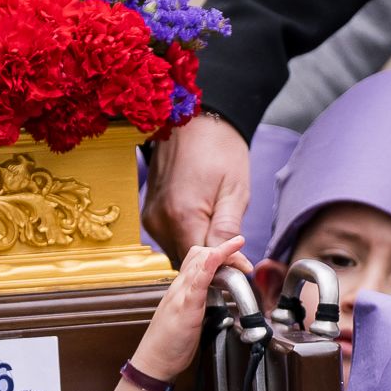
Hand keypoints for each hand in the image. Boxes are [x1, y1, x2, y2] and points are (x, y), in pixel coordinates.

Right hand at [104, 236, 246, 390]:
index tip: (238, 254)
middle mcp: (180, 287)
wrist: (154, 361)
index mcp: (182, 289)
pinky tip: (218, 257)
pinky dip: (209, 265)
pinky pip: (197, 280)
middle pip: (201, 254)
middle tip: (244, 261)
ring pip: (199, 261)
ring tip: (239, 252)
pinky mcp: (185, 306)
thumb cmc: (170, 343)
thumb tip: (218, 298)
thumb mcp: (189, 317)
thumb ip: (200, 303)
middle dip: (226, 251)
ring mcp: (181, 295)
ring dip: (222, 252)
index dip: (220, 252)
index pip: (199, 259)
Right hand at [148, 111, 249, 260]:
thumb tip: (235, 266)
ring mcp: (151, 218)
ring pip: (177, 251)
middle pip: (186, 261)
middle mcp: (159, 221)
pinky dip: (187, 237)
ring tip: (217, 226)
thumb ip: (228, 232)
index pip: (200, 264)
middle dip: (210, 261)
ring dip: (198, 248)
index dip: (221, 269)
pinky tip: (202, 219)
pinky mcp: (149, 214)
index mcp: (181, 216)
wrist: (194, 120)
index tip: (240, 266)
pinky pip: (170, 239)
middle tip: (233, 246)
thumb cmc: (219, 149)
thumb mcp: (234, 191)